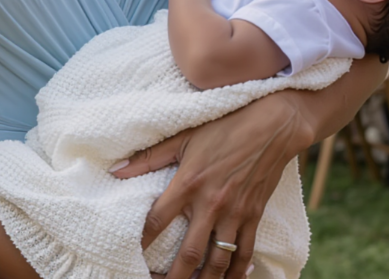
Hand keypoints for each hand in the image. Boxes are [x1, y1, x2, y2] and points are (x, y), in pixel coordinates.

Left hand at [113, 93, 312, 278]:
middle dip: (173, 278)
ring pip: (218, 261)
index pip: (157, 221)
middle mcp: (211, 204)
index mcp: (189, 183)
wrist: (272, 124)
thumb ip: (149, 157)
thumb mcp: (184, 136)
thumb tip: (116, 170)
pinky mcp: (254, 216)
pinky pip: (245, 253)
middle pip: (188, 254)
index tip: (130, 257)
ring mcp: (235, 213)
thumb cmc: (224, 126)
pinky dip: (236, 272)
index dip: (141, 242)